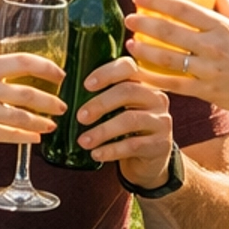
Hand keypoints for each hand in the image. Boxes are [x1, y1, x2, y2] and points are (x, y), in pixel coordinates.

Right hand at [0, 53, 64, 164]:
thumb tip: (19, 82)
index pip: (21, 60)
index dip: (46, 66)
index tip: (60, 73)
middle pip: (28, 90)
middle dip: (51, 99)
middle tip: (62, 105)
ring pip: (23, 115)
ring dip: (42, 121)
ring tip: (52, 124)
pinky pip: (11, 135)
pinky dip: (27, 138)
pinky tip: (36, 139)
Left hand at [74, 55, 174, 187]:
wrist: (148, 162)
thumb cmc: (127, 131)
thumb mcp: (119, 110)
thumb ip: (104, 98)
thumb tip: (67, 95)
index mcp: (144, 83)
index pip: (128, 67)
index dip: (107, 72)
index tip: (86, 85)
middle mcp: (157, 98)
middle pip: (128, 91)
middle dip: (100, 104)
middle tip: (80, 117)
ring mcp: (161, 121)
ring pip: (130, 120)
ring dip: (102, 131)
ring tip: (83, 141)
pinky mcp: (161, 144)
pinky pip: (133, 145)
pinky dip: (111, 150)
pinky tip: (96, 154)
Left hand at [126, 0, 228, 124]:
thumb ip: (226, 4)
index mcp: (223, 26)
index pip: (184, 8)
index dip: (158, 0)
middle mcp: (215, 47)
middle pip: (171, 32)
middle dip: (145, 23)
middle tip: (129, 17)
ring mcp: (210, 71)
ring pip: (168, 59)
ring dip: (144, 49)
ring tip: (130, 42)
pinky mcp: (207, 92)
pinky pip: (174, 85)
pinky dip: (153, 78)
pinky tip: (139, 72)